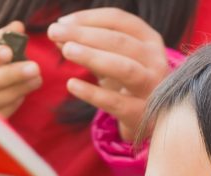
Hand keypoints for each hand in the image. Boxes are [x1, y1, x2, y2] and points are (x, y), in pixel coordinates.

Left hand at [48, 8, 170, 141]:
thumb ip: (88, 46)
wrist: (149, 121)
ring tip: (66, 50)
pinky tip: (72, 85)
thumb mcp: (112, 59)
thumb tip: (58, 35)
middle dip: (84, 34)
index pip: (119, 20)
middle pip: (120, 41)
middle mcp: (156, 61)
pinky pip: (116, 102)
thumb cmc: (128, 83)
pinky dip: (93, 93)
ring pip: (124, 69)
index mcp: (150, 40)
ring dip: (94, 57)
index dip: (89, 18)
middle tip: (55, 32)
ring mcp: (153, 89)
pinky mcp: (142, 114)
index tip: (62, 21)